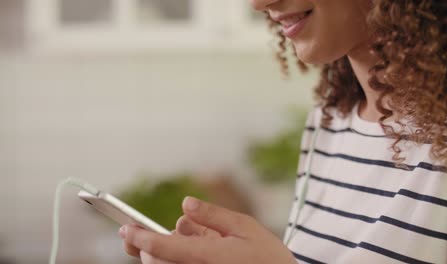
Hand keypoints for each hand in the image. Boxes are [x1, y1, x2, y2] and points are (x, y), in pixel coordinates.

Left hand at [119, 197, 296, 263]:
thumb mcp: (245, 227)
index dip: (140, 237)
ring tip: (200, 240)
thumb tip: (185, 204)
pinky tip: (201, 249)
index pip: (162, 248)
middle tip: (169, 230)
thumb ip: (213, 215)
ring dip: (165, 252)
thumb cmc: (267, 258)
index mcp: (207, 256)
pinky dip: (177, 257)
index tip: (126, 228)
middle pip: (155, 261)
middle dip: (151, 244)